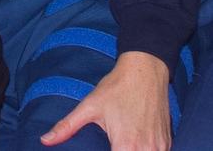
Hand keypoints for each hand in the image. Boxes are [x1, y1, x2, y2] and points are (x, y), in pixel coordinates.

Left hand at [41, 51, 169, 150]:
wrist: (146, 70)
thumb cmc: (117, 87)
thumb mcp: (89, 106)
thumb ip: (67, 126)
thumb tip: (44, 140)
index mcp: (126, 146)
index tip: (101, 150)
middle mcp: (146, 150)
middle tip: (109, 146)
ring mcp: (160, 147)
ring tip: (122, 145)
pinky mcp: (167, 142)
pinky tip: (136, 146)